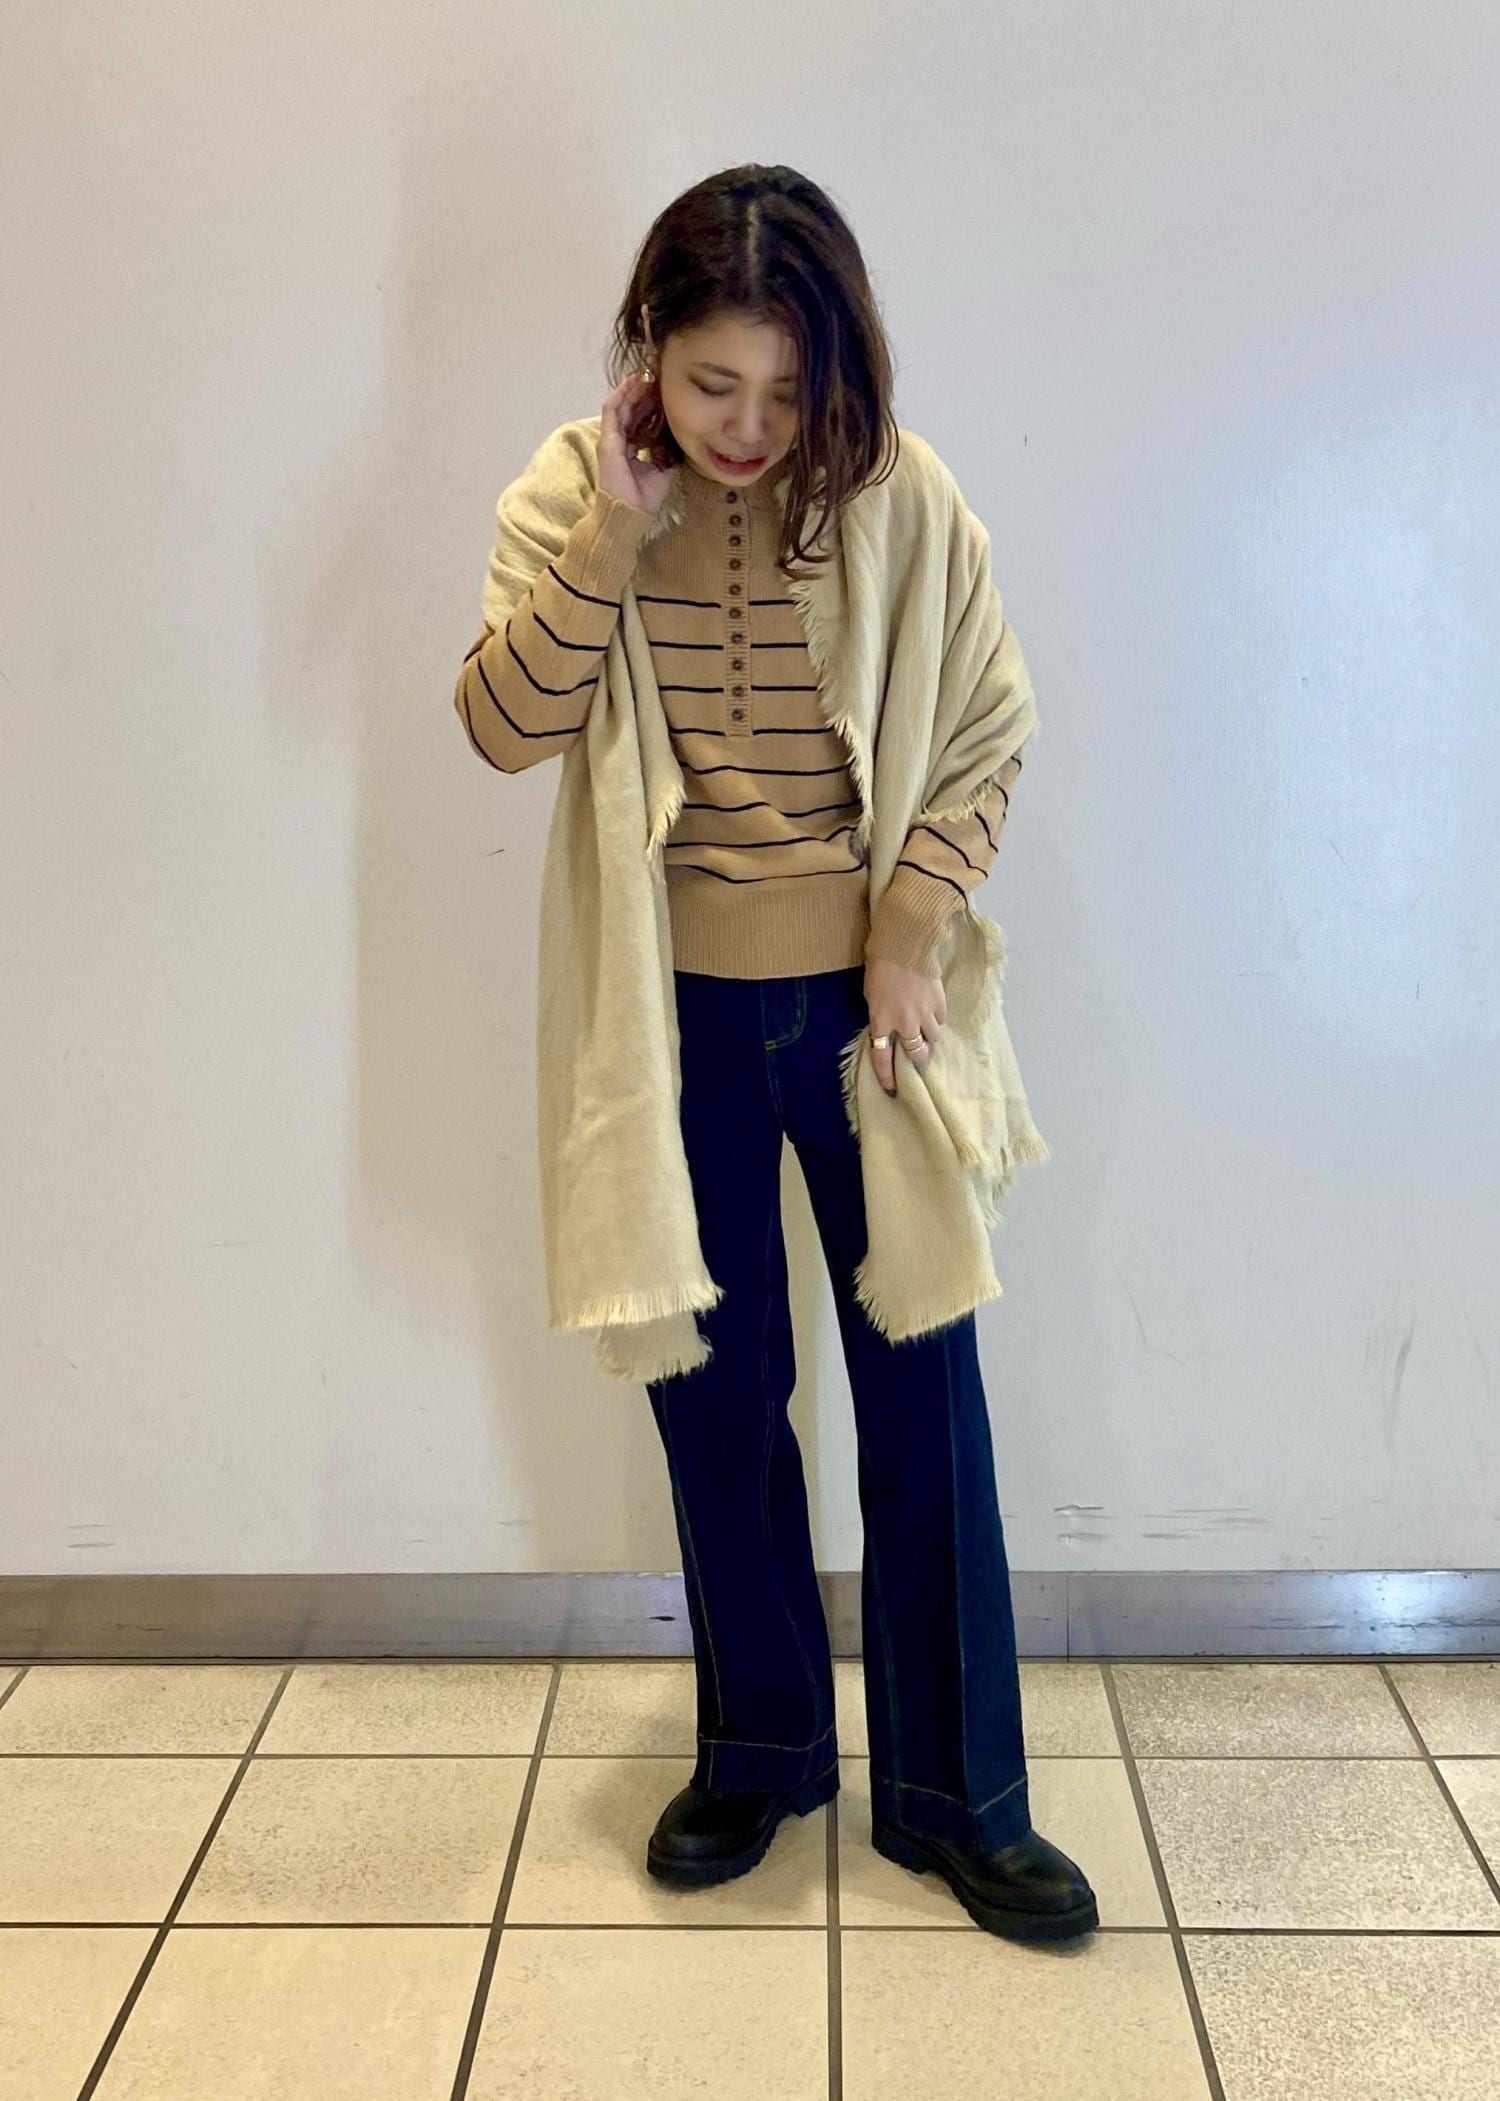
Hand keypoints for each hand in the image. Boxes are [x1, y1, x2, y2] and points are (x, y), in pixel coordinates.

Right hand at [598, 373, 673, 514]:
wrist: (629, 513)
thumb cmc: (644, 497)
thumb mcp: (663, 469)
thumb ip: (667, 452)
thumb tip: (680, 437)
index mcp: (631, 448)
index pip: (639, 420)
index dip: (650, 405)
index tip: (664, 393)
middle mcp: (620, 441)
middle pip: (630, 410)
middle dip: (643, 393)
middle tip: (658, 378)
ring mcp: (611, 439)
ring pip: (621, 405)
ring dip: (632, 389)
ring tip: (646, 374)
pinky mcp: (607, 439)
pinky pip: (612, 410)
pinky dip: (621, 394)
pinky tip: (632, 382)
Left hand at [864, 953, 945, 1096]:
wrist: (904, 945)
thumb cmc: (880, 966)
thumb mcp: (871, 995)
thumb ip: (881, 1016)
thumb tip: (889, 1028)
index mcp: (881, 1022)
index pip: (882, 1058)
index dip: (887, 1076)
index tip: (892, 1088)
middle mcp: (904, 1024)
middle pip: (917, 1053)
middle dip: (918, 1058)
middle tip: (918, 1056)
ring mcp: (924, 1014)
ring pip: (933, 1038)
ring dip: (928, 1036)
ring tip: (926, 1028)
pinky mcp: (939, 1003)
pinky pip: (941, 1019)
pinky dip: (937, 1018)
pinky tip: (932, 1009)